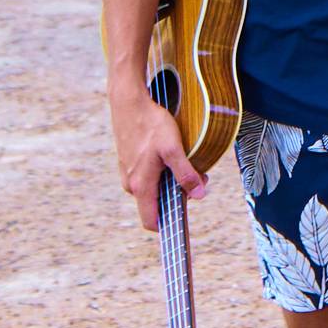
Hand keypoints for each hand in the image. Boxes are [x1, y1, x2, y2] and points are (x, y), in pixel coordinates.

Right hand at [110, 84, 204, 231]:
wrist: (129, 102)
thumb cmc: (151, 124)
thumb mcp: (174, 148)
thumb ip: (185, 174)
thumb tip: (199, 195)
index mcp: (141, 186)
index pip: (151, 222)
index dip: (168, 226)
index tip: (186, 222)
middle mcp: (131, 184)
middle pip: (156, 204)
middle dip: (177, 197)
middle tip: (198, 178)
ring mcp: (127, 173)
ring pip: (152, 189)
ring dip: (169, 182)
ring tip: (185, 162)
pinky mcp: (128, 162)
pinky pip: (147, 177)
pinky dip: (160, 173)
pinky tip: (170, 155)